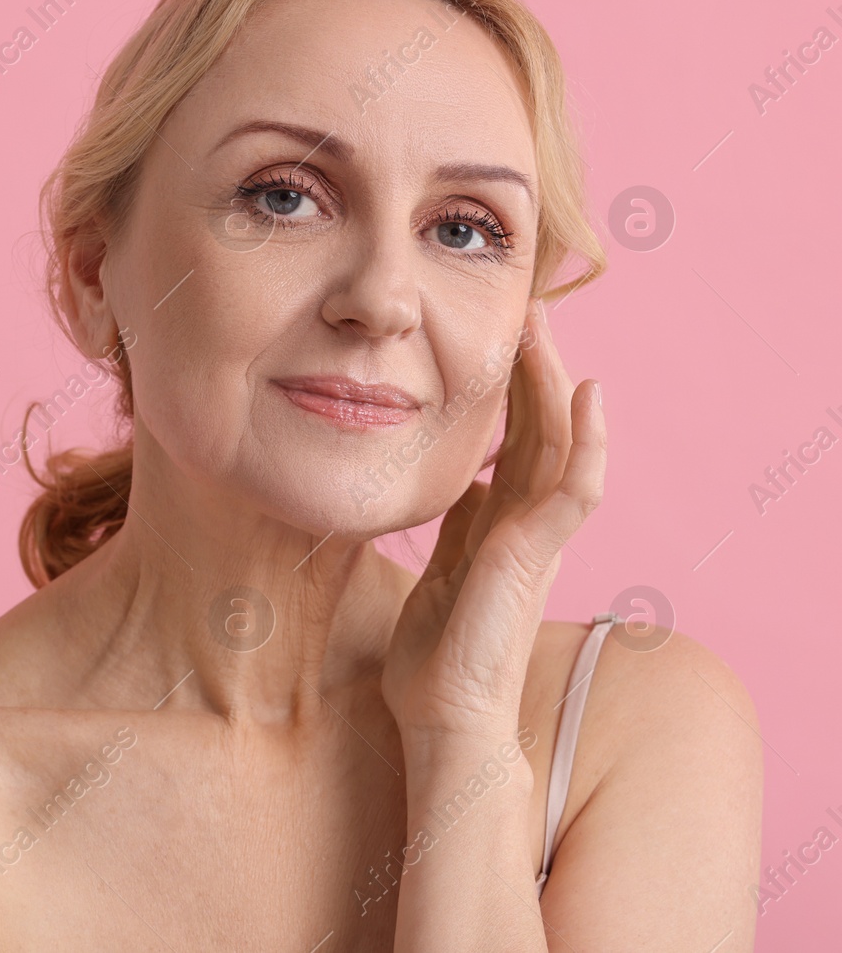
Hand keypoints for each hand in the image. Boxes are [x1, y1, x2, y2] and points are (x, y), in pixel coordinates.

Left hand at [381, 297, 605, 749]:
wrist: (442, 718)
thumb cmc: (438, 657)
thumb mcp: (442, 570)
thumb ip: (458, 527)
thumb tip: (467, 483)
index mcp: (501, 526)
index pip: (515, 442)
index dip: (511, 391)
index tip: (499, 339)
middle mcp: (526, 526)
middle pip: (540, 431)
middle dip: (533, 371)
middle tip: (527, 310)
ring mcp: (536, 539)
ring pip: (560, 446)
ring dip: (555, 384)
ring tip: (546, 329)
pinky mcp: (535, 555)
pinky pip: (575, 488)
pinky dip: (587, 441)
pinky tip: (589, 394)